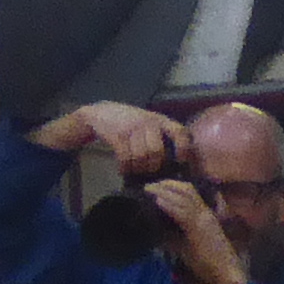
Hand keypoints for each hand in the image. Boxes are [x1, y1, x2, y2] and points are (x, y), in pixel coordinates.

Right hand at [34, 100, 187, 177]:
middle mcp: (149, 122)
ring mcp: (133, 128)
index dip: (183, 148)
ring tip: (133, 169)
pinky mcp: (118, 135)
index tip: (180, 160)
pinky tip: (122, 168)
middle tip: (146, 170)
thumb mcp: (147, 123)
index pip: (179, 132)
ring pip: (141, 157)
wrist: (100, 113)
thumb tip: (171, 162)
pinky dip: (124, 167)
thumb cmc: (128, 122)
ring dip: (136, 168)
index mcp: (160, 120)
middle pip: (157, 152)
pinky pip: (125, 158)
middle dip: (152, 166)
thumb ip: (159, 136)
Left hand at [144, 177, 250, 283]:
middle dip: (166, 185)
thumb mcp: (187, 248)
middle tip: (149, 185)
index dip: (173, 186)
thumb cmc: (208, 263)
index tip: (157, 186)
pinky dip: (169, 205)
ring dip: (164, 192)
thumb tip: (157, 236)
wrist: (224, 272)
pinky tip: (157, 201)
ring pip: (183, 197)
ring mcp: (204, 218)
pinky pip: (182, 213)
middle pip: (186, 190)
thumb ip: (174, 240)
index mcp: (205, 215)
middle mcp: (205, 213)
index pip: (190, 193)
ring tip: (149, 189)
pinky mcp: (200, 228)